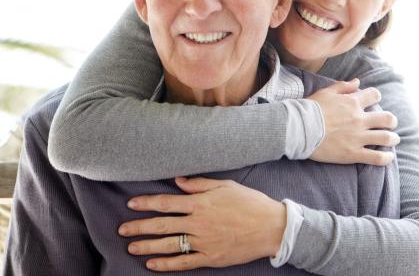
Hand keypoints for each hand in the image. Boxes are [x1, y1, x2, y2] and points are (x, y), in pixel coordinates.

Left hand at [118, 176, 286, 271]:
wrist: (270, 226)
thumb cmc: (249, 202)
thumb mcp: (225, 185)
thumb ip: (199, 184)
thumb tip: (177, 180)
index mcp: (201, 203)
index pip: (166, 202)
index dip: (146, 203)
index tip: (131, 204)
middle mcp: (198, 223)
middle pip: (162, 225)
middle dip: (139, 226)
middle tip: (122, 228)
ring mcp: (203, 242)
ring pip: (168, 245)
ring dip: (147, 246)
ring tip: (130, 246)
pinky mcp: (210, 258)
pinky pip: (183, 263)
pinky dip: (166, 264)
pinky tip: (152, 264)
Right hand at [309, 79, 398, 165]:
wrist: (299, 128)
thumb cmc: (310, 109)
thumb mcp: (325, 92)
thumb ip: (343, 86)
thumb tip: (357, 82)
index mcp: (352, 102)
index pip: (375, 95)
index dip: (376, 97)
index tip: (374, 102)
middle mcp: (359, 119)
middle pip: (387, 118)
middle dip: (391, 121)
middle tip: (389, 124)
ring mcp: (357, 137)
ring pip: (387, 138)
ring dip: (392, 139)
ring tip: (392, 140)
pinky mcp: (353, 153)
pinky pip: (377, 158)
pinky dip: (386, 158)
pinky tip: (387, 157)